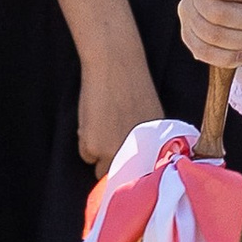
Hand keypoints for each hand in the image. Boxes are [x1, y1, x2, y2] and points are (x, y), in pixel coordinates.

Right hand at [77, 57, 162, 174]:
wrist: (115, 66)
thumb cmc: (134, 86)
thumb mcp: (151, 118)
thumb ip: (147, 142)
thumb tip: (138, 161)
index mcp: (155, 147)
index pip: (142, 175)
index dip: (133, 172)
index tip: (126, 168)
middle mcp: (138, 155)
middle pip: (120, 176)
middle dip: (114, 165)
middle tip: (109, 142)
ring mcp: (115, 153)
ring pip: (100, 167)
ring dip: (98, 154)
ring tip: (102, 126)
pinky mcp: (94, 148)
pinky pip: (86, 155)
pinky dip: (86, 143)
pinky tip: (92, 120)